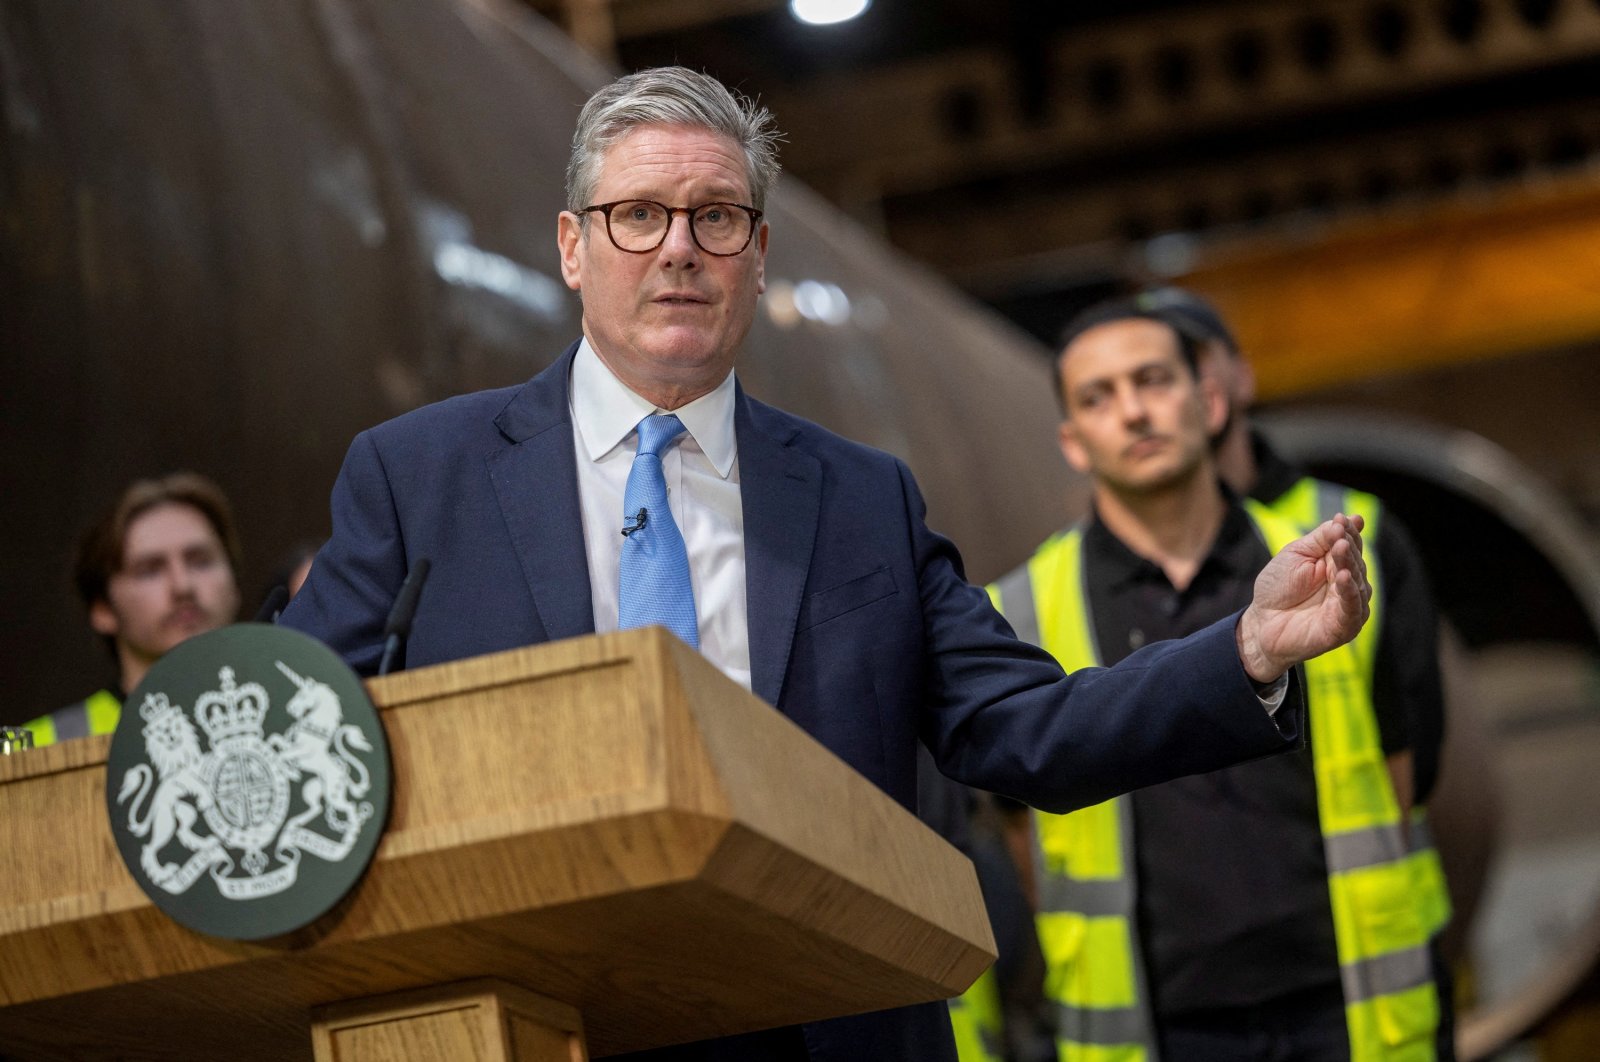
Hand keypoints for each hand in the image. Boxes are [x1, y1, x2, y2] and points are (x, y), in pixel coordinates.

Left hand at [1236, 513, 1370, 682]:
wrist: (1261, 622)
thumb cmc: (1277, 588)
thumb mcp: (1297, 554)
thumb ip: (1321, 538)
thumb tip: (1350, 519)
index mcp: (1337, 565)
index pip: (1350, 545)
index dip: (1348, 532)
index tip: (1343, 519)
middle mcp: (1348, 585)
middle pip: (1355, 562)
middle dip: (1347, 546)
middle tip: (1339, 534)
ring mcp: (1349, 606)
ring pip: (1357, 583)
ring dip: (1349, 564)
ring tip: (1340, 548)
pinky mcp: (1345, 626)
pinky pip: (1352, 608)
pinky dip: (1350, 591)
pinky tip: (1343, 575)